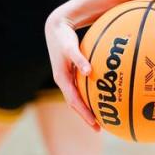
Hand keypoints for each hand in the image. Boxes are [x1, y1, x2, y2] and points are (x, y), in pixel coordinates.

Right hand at [45, 12, 99, 130]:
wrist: (55, 27)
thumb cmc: (63, 36)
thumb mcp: (70, 47)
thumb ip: (78, 59)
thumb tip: (88, 71)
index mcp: (61, 78)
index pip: (74, 101)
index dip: (84, 113)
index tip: (95, 124)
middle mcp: (63, 81)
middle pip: (75, 104)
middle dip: (86, 116)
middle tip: (99, 128)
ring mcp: (66, 77)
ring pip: (76, 97)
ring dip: (86, 108)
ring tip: (100, 117)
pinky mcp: (70, 72)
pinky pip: (79, 88)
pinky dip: (87, 95)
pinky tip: (98, 96)